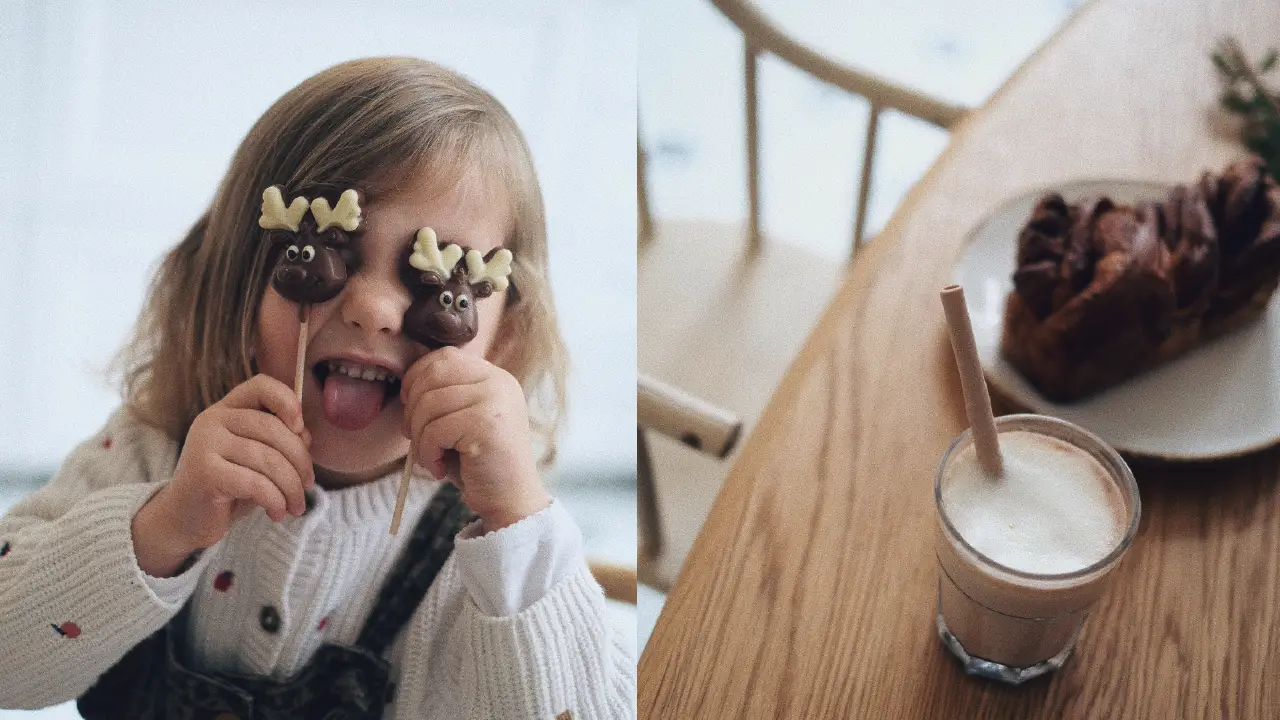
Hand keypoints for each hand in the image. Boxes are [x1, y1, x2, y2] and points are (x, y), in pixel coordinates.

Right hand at [134, 375, 313, 575]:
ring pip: (269, 459)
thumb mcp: (257, 460)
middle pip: (273, 428)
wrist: (186, 520)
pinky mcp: (204, 473)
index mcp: (227, 410)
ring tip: (295, 506)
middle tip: (307, 486)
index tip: (300, 429)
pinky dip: (275, 501)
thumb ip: (280, 442)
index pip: (261, 385)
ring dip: (291, 487)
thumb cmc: (228, 488)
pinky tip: (277, 513)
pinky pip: (255, 483)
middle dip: (301, 461)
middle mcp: (212, 420)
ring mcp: (205, 444)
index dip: (287, 401)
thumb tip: (305, 437)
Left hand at [401, 347, 549, 529]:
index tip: (412, 409)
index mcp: (494, 376)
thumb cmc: (479, 464)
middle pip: (433, 375)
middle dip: (413, 408)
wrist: (510, 500)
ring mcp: (495, 401)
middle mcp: (498, 382)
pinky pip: (435, 430)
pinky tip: (439, 468)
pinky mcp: (487, 425)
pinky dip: (427, 453)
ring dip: (419, 436)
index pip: (444, 356)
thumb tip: (404, 387)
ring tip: (432, 457)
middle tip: (414, 438)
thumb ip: (442, 396)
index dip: (417, 378)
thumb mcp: (461, 420)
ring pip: (429, 404)